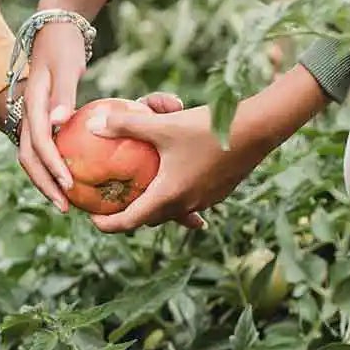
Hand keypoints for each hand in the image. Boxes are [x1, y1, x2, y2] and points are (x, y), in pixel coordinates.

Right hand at [14, 19, 90, 210]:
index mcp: (32, 104)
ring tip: (65, 201)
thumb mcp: (66, 66)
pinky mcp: (40, 120)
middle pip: (28, 157)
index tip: (68, 185)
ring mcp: (31, 118)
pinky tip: (70, 179)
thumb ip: (62, 93)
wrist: (54, 30)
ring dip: (45, 180)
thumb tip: (59, 122)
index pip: (38, 142)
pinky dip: (51, 167)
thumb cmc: (64, 47)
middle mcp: (27, 114)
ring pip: (32, 156)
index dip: (51, 165)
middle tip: (65, 207)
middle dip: (44, 184)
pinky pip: (42, 149)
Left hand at [80, 105, 267, 233]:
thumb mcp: (162, 125)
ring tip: (142, 192)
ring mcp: (206, 200)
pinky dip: (177, 195)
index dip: (108, 224)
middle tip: (113, 201)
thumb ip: (125, 125)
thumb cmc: (206, 128)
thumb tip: (94, 125)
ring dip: (156, 206)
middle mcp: (187, 204)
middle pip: (150, 219)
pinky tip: (176, 180)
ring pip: (173, 211)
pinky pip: (191, 201)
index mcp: (168, 195)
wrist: (257, 129)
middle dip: (130, 215)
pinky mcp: (220, 191)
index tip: (92, 219)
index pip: (130, 222)